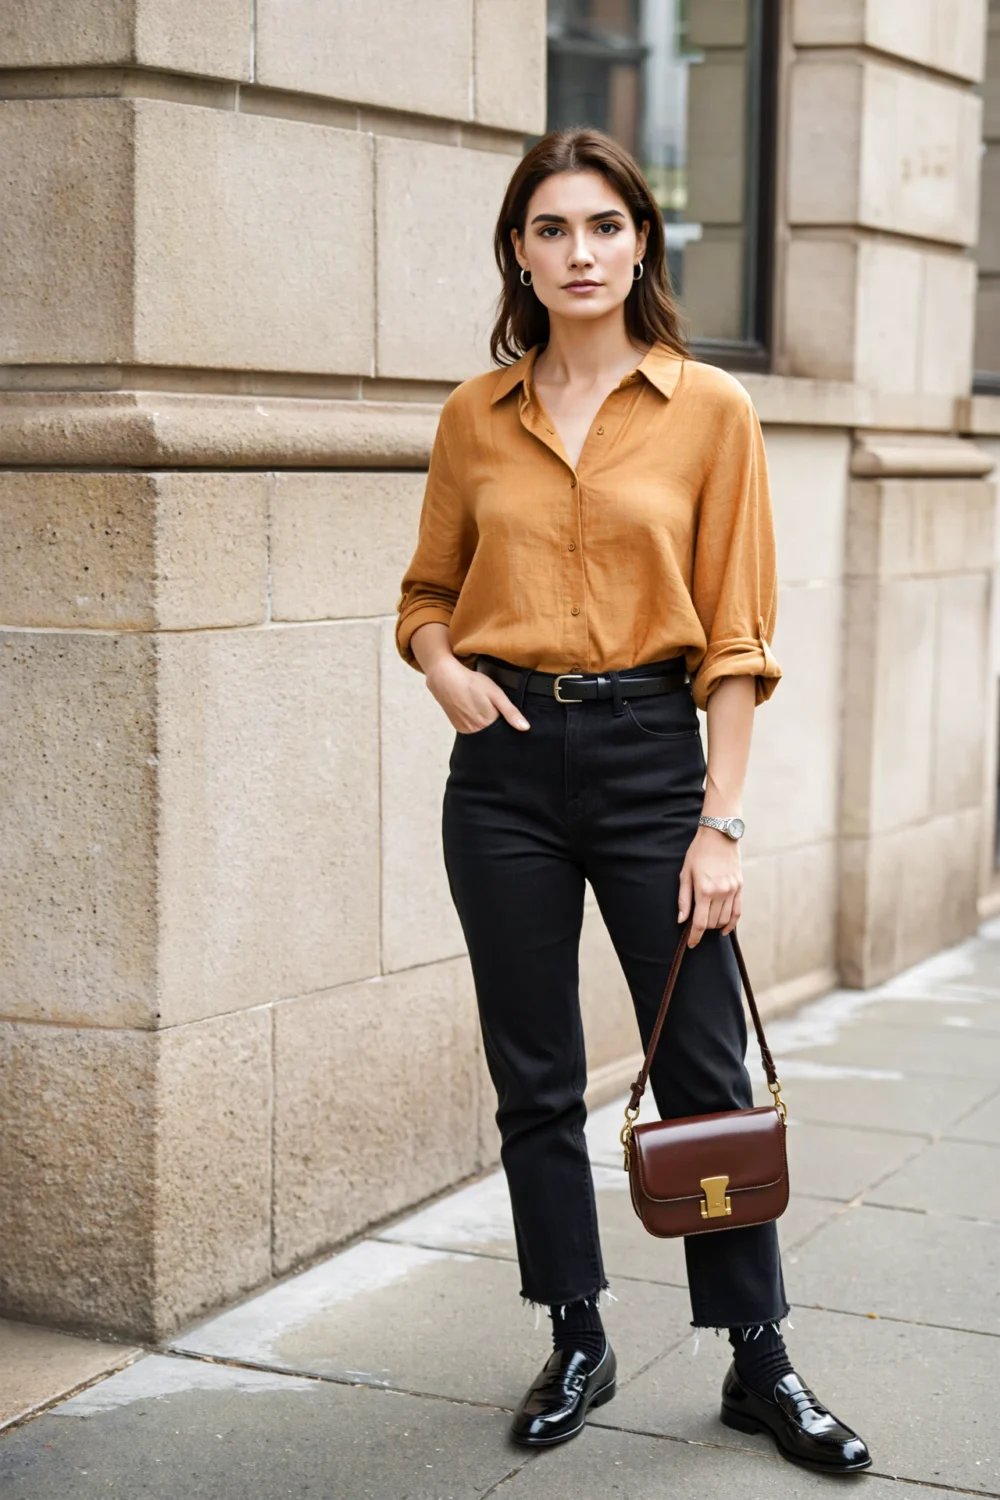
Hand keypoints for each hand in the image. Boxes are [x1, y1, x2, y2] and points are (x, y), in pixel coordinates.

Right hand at [425, 655, 529, 733]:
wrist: (444, 678)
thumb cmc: (471, 683)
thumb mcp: (496, 694)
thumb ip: (510, 712)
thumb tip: (525, 728)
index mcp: (488, 724)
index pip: (503, 736)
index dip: (509, 731)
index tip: (512, 725)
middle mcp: (475, 731)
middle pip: (492, 737)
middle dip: (498, 731)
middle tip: (499, 716)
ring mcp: (464, 730)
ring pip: (482, 736)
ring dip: (487, 729)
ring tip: (487, 713)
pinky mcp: (457, 727)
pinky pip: (471, 732)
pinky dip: (477, 727)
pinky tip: (477, 714)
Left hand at [678, 825, 741, 946]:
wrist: (719, 836)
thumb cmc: (698, 853)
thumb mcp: (685, 874)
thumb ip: (684, 899)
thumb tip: (682, 920)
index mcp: (704, 890)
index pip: (700, 923)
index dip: (695, 936)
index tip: (691, 944)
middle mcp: (721, 892)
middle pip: (713, 922)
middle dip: (703, 929)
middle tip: (695, 926)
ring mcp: (732, 890)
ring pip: (725, 919)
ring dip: (715, 926)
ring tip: (707, 923)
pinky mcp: (740, 887)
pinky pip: (737, 912)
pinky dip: (731, 923)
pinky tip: (724, 929)